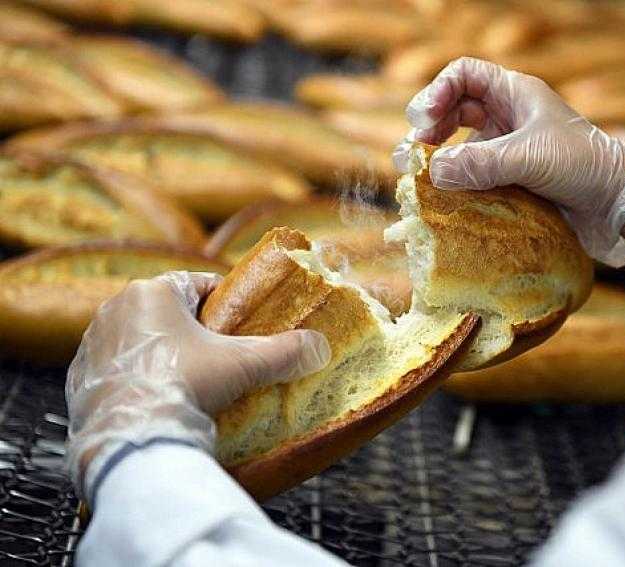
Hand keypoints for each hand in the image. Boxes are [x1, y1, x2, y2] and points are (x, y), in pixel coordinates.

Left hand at [65, 271, 329, 501]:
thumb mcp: (244, 365)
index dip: (227, 302)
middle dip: (196, 330)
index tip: (244, 322)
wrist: (134, 440)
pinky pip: (118, 370)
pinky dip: (139, 379)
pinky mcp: (79, 380)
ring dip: (165, 353)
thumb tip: (320, 346)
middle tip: (224, 355)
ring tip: (194, 381)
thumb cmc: (187, 386)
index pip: (199, 285)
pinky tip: (161, 399)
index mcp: (152, 291)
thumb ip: (285, 351)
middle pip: (169, 312)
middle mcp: (114, 310)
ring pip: (141, 340)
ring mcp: (92, 345)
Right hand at [393, 57, 624, 266]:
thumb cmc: (584, 166)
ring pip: (460, 146)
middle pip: (453, 110)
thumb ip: (482, 163)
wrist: (618, 204)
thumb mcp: (530, 158)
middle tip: (412, 155)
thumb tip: (433, 172)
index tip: (423, 119)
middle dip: (429, 129)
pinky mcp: (509, 180)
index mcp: (516, 94)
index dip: (437, 91)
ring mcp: (508, 149)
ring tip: (420, 179)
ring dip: (438, 160)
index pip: (464, 75)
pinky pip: (472, 176)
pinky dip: (455, 184)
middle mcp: (508, 118)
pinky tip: (443, 199)